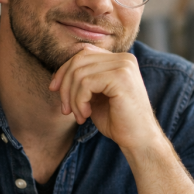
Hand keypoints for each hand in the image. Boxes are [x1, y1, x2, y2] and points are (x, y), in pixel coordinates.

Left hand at [49, 45, 164, 151]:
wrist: (139, 140)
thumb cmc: (118, 121)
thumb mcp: (96, 96)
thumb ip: (83, 80)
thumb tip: (58, 74)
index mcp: (120, 59)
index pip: (83, 53)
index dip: (64, 70)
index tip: (54, 90)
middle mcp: (124, 58)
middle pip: (79, 60)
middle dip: (65, 86)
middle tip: (66, 109)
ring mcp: (124, 66)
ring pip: (79, 73)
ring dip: (72, 98)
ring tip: (79, 116)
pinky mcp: (121, 78)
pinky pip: (86, 84)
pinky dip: (79, 101)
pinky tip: (86, 115)